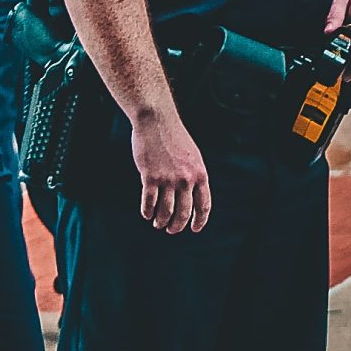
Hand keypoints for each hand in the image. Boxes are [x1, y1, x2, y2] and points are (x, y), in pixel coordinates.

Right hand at [130, 108, 211, 233]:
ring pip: (165, 212)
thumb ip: (194, 176)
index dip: (199, 221)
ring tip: (158, 223)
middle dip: (176, 226)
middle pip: (183, 213)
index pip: (203, 206)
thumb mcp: (193, 157)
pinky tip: (146, 214)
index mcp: (200, 174)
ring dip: (161, 221)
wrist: (157, 121)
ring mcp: (167, 179)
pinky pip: (148, 203)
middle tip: (170, 229)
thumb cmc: (173, 138)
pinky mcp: (149, 177)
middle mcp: (186, 179)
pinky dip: (147, 212)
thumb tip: (191, 198)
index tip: (194, 229)